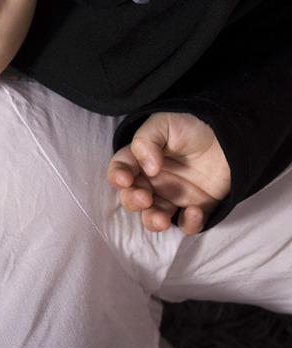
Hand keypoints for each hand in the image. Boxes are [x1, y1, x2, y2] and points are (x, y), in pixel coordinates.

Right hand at [107, 112, 230, 233]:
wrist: (231, 131)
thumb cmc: (193, 124)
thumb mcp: (164, 123)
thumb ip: (146, 142)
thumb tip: (149, 170)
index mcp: (141, 159)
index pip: (121, 169)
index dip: (117, 176)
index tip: (124, 180)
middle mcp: (154, 180)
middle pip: (132, 197)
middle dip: (133, 201)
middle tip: (144, 198)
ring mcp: (174, 195)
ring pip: (154, 216)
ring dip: (153, 221)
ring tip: (161, 220)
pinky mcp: (198, 206)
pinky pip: (188, 224)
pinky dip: (189, 223)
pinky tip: (195, 211)